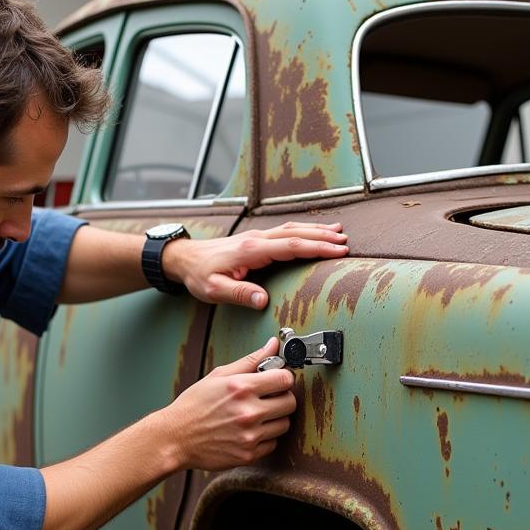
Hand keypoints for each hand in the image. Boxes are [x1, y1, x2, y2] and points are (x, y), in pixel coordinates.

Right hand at [162, 338, 296, 469]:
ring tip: (257, 416)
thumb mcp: (219, 376)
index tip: (276, 380)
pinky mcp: (248, 454)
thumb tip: (272, 345)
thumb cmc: (194, 405)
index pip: (285, 379)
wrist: (175, 437)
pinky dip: (265, 438)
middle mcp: (248, 412)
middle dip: (282, 398)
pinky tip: (250, 431)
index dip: (283, 378)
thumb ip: (251, 361)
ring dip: (275, 419)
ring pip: (284, 424)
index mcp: (242, 388)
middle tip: (268, 398)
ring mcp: (249, 435)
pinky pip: (273, 444)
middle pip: (290, 403)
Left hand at [166, 221, 348, 308]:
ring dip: (315, 230)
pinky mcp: (256, 240)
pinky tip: (313, 232)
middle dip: (322, 237)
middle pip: (296, 234)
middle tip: (345, 242)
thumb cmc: (199, 275)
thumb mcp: (215, 290)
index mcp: (251, 250)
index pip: (290, 246)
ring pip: (292, 229)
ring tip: (338, 233)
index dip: (315, 247)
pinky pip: (285, 232)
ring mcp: (257, 237)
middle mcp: (257, 239)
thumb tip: (264, 300)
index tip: (336, 250)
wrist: (184, 258)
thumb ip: (240, 294)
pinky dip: (303, 231)